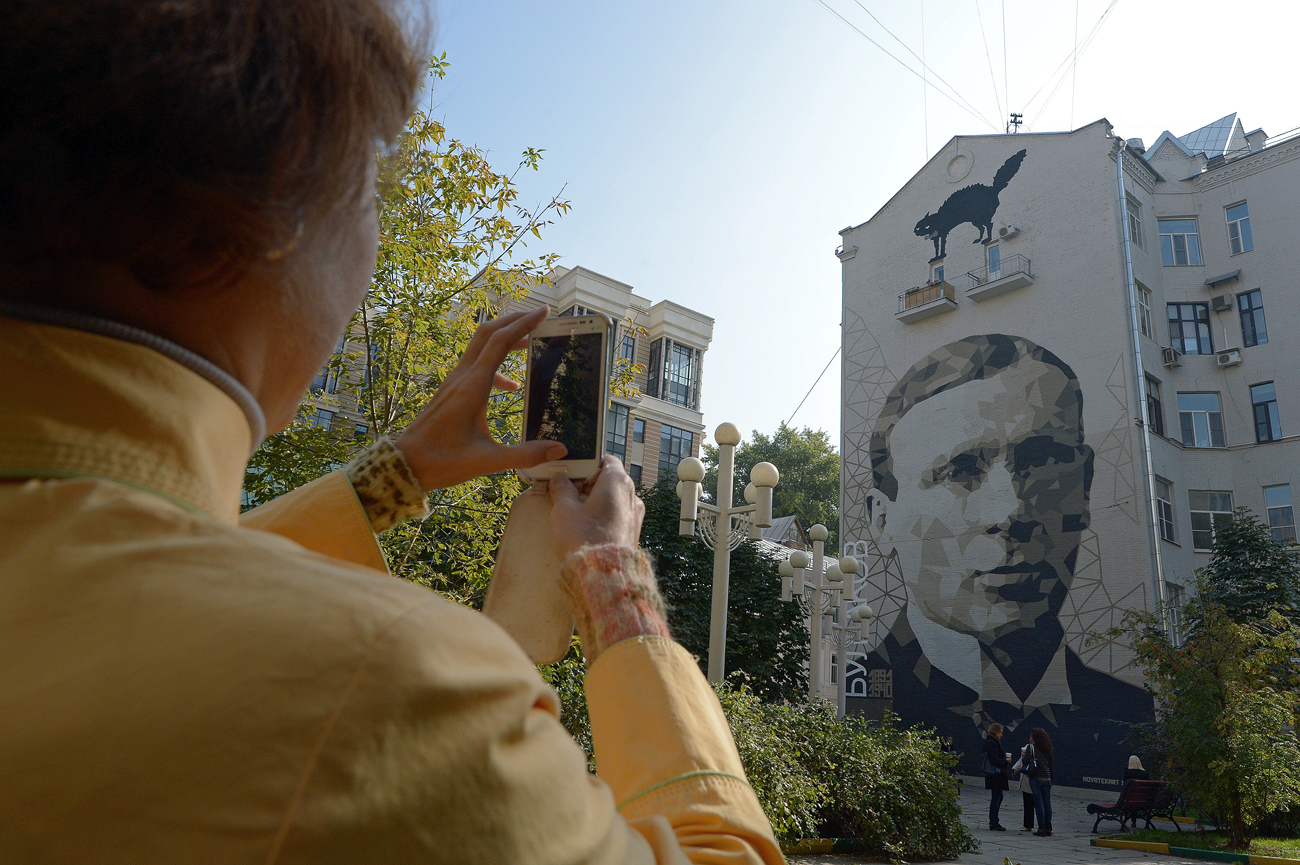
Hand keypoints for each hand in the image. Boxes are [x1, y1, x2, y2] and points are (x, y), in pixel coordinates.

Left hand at [394, 307, 565, 489]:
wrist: (405, 464)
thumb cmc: (443, 461)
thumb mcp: (488, 461)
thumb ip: (526, 455)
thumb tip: (559, 450)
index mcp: (473, 387)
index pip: (500, 342)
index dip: (523, 323)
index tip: (544, 312)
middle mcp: (462, 377)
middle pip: (488, 333)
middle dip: (514, 321)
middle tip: (539, 318)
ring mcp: (454, 382)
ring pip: (480, 346)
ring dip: (504, 339)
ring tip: (529, 345)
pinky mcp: (450, 390)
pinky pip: (475, 365)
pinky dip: (495, 364)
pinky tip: (510, 386)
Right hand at [548, 455, 643, 558]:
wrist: (604, 574)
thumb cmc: (584, 536)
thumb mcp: (564, 509)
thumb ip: (562, 490)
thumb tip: (560, 479)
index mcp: (617, 481)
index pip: (607, 460)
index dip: (588, 463)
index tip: (573, 473)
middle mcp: (632, 494)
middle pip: (610, 480)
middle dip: (590, 484)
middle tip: (569, 493)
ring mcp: (635, 514)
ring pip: (615, 499)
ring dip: (597, 501)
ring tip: (577, 513)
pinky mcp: (633, 532)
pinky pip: (618, 515)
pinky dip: (605, 515)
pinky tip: (589, 527)